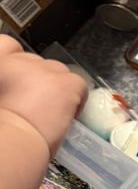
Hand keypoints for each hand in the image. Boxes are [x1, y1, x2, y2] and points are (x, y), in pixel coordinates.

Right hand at [0, 36, 87, 153]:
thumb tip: (13, 95)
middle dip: (35, 79)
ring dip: (55, 88)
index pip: (7, 44)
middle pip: (33, 61)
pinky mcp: (66, 83)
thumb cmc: (1, 132)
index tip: (17, 81)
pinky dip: (77, 99)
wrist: (10, 144)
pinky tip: (67, 115)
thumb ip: (7, 89)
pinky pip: (79, 85)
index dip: (14, 60)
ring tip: (48, 111)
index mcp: (2, 64)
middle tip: (32, 104)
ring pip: (57, 71)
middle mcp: (19, 60)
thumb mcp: (0, 103)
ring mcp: (44, 69)